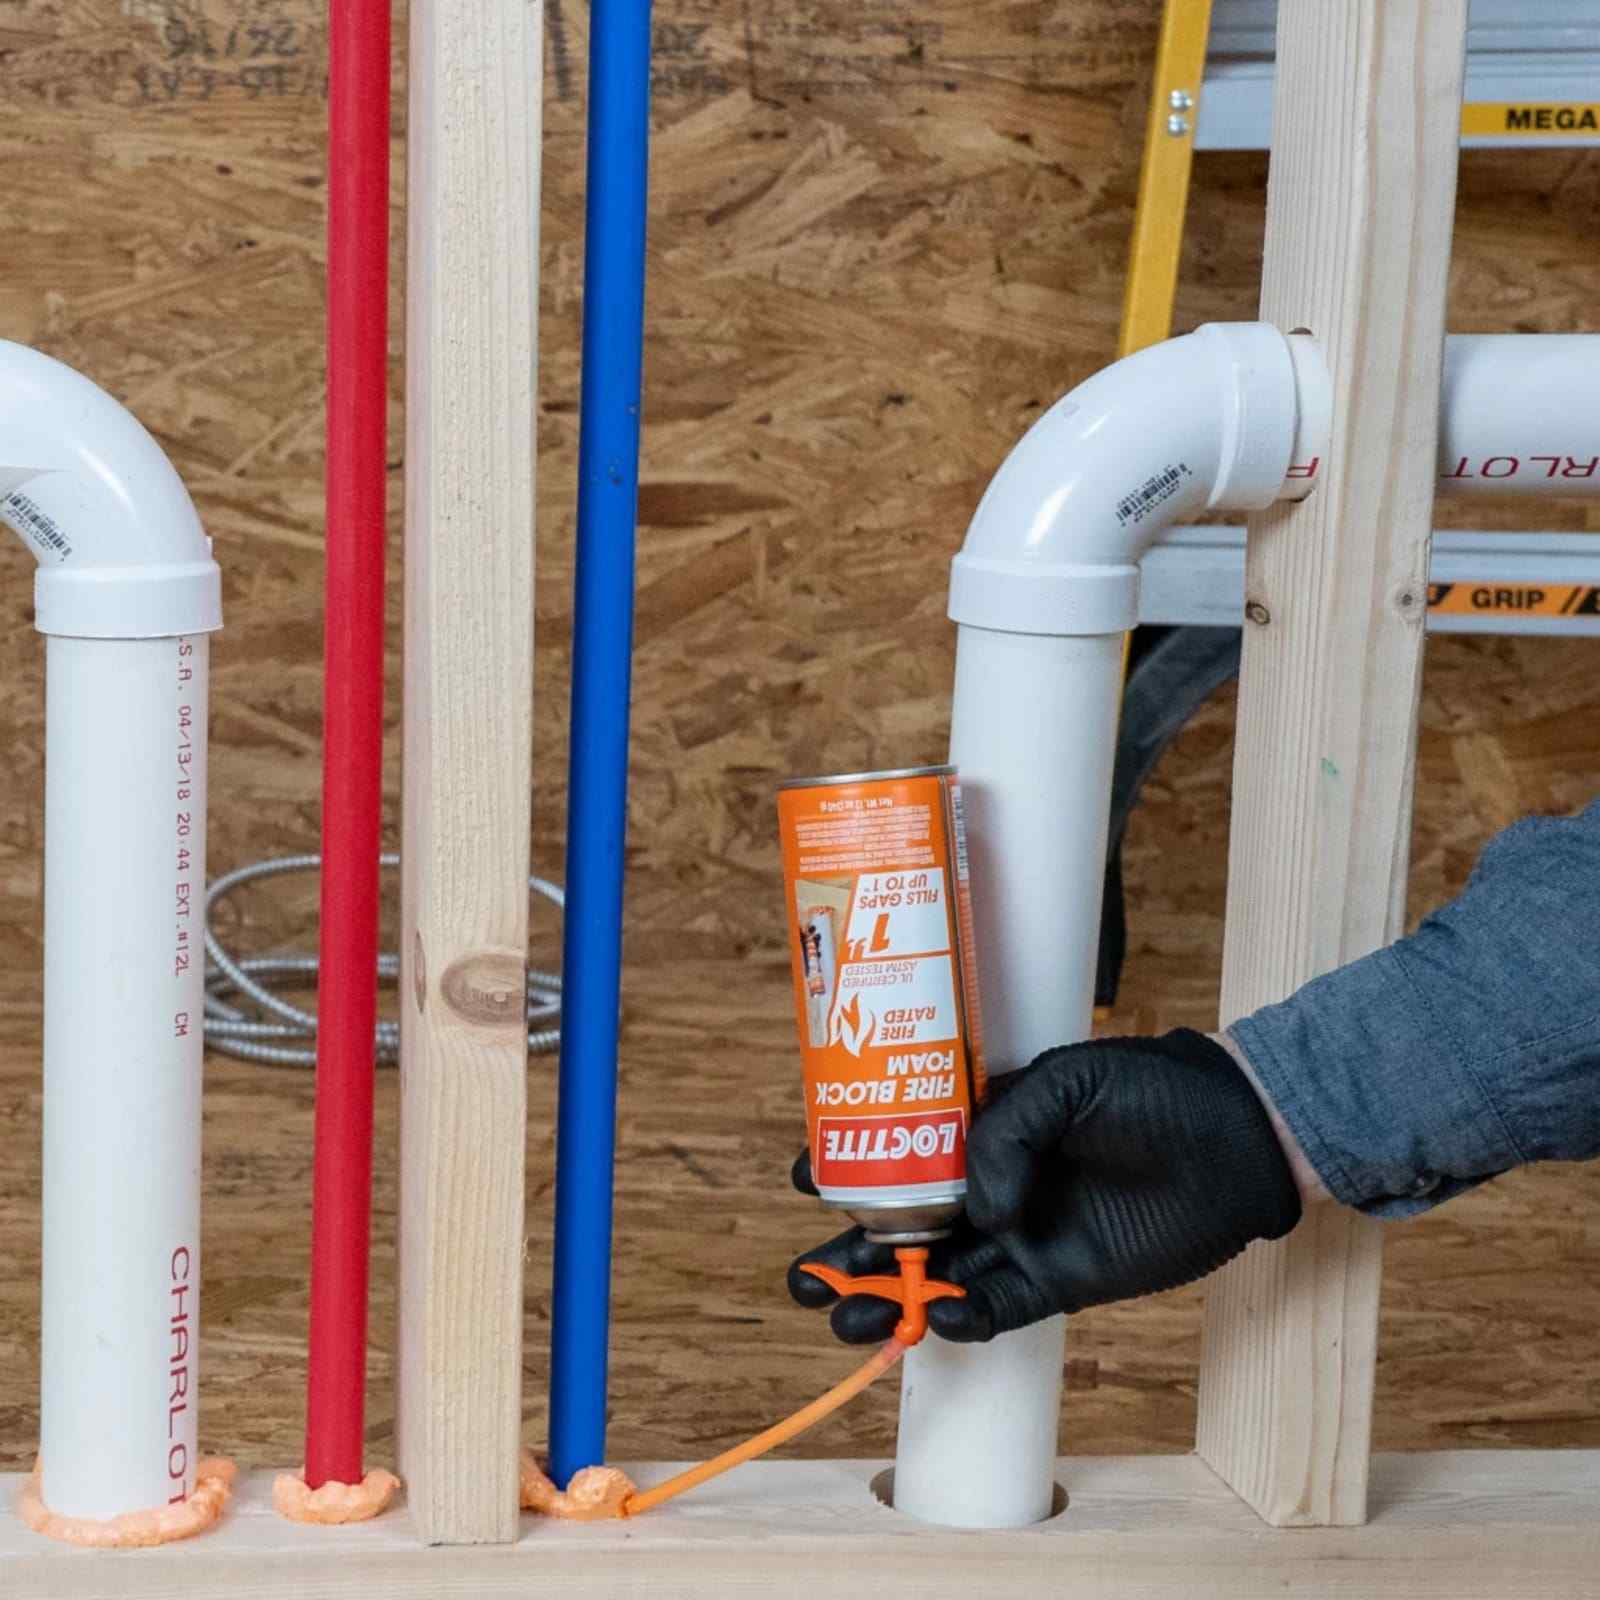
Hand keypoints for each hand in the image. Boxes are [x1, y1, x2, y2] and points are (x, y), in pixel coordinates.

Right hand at [788, 1029, 1302, 1343]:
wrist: (1233, 1137)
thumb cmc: (1151, 1089)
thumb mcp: (1067, 1080)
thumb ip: (1008, 1132)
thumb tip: (977, 1209)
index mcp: (978, 1126)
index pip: (896, 1150)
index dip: (847, 1165)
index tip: (809, 1174)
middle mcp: (987, 1185)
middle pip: (901, 1229)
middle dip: (849, 1255)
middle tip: (805, 1278)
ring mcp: (1018, 1236)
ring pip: (934, 1278)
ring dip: (888, 1303)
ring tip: (843, 1320)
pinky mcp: (1057, 1281)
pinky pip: (996, 1308)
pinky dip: (961, 1320)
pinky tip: (935, 1320)